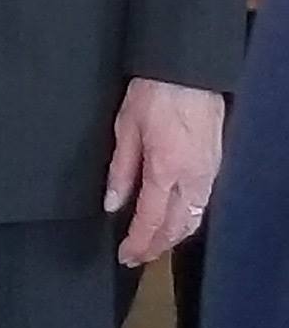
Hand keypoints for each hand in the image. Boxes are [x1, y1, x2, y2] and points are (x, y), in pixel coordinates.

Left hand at [106, 77, 222, 265]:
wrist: (189, 71)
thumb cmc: (155, 92)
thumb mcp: (126, 126)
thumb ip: (121, 169)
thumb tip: (113, 203)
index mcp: (166, 171)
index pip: (151, 221)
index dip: (137, 243)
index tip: (124, 255)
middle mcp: (192, 180)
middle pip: (175, 229)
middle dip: (155, 248)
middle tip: (135, 256)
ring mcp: (208, 175)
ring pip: (192, 221)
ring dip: (172, 238)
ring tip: (152, 244)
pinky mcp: (214, 167)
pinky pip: (201, 206)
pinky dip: (185, 221)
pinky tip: (173, 220)